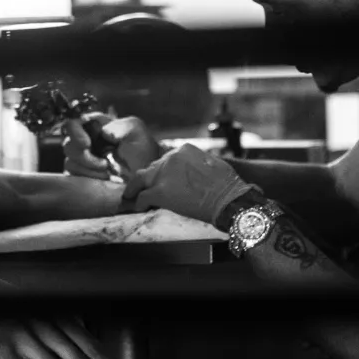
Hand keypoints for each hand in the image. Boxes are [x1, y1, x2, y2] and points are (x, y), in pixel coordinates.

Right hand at [61, 114, 163, 180]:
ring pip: (70, 161)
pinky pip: (73, 175)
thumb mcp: (135, 130)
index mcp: (94, 126)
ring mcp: (82, 160)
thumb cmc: (142, 149)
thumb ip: (118, 126)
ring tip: (107, 172)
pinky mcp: (82, 175)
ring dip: (88, 168)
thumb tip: (102, 132)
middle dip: (84, 156)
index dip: (75, 132)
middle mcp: (85, 141)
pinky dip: (87, 177)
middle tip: (104, 164)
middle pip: (68, 144)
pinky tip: (103, 179)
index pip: (73, 123)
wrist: (146, 173)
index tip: (86, 144)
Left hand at [122, 144, 257, 226]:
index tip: (160, 178)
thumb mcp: (210, 163)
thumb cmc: (227, 184)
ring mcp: (163, 174)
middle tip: (140, 187)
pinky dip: (138, 203)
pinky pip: (143, 197)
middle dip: (147, 179)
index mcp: (183, 150)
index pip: (165, 159)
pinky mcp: (160, 192)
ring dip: (134, 189)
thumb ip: (194, 163)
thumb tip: (189, 171)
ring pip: (140, 179)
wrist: (229, 198)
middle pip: (151, 168)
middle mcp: (170, 158)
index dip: (161, 171)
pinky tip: (139, 208)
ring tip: (129, 196)